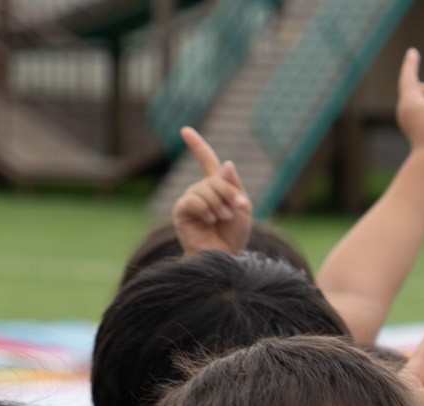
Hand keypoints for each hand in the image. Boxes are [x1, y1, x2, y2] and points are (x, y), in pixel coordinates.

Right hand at [172, 128, 252, 255]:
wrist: (225, 256)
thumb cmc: (234, 235)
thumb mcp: (242, 208)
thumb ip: (234, 186)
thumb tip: (227, 163)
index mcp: (216, 186)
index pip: (206, 160)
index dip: (196, 145)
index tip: (185, 131)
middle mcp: (200, 190)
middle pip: (214, 179)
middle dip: (229, 194)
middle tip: (234, 211)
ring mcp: (190, 200)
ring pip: (205, 189)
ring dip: (218, 205)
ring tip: (220, 219)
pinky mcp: (181, 211)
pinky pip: (193, 200)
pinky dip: (205, 209)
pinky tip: (208, 220)